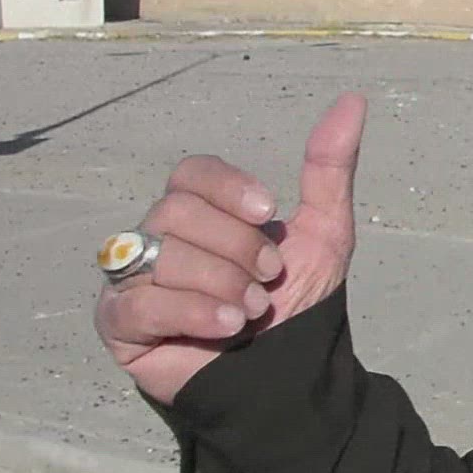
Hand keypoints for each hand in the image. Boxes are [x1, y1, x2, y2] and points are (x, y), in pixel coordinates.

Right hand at [93, 93, 367, 405]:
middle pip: (177, 210)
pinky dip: (193, 310)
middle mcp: (159, 238)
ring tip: (253, 311)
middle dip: (237, 245)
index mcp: (201, 211)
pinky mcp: (119, 324)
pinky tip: (230, 326)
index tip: (269, 212)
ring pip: (160, 253)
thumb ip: (330, 168)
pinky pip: (139, 303)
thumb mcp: (325, 232)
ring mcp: (133, 280)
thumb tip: (353, 101)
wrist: (291, 371)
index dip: (228, 188)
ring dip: (222, 281)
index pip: (191, 172)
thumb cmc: (298, 302)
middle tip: (269, 277)